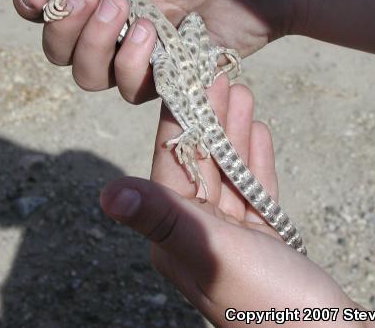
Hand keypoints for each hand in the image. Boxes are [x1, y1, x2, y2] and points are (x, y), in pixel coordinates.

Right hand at [14, 0, 307, 101]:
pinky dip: (135, 67)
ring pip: (91, 76)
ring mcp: (143, 52)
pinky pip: (133, 89)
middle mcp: (117, 22)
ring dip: (101, 49)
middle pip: (62, 51)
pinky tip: (158, 37)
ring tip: (139, 17)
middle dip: (67, 30)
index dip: (34, 6)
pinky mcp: (171, 75)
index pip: (52, 5)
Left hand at [100, 76, 374, 326]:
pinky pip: (254, 190)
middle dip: (209, 118)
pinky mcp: (263, 241)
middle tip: (216, 74)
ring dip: (233, 132)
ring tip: (239, 91)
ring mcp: (232, 237)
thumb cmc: (269, 300)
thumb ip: (161, 217)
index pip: (171, 164)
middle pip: (200, 162)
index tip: (182, 80)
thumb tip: (105, 192)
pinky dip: (255, 160)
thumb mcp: (211, 251)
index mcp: (175, 235)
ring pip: (228, 172)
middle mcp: (197, 234)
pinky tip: (258, 131)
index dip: (178, 120)